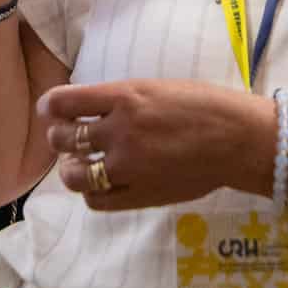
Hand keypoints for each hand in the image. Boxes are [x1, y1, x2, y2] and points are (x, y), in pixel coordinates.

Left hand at [36, 79, 266, 211]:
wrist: (238, 138)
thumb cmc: (204, 105)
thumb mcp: (155, 88)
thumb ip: (120, 99)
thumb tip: (88, 110)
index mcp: (124, 97)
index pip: (63, 102)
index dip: (50, 107)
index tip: (52, 109)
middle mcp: (120, 131)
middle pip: (63, 138)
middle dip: (59, 136)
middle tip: (67, 137)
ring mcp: (128, 166)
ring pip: (74, 174)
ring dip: (70, 168)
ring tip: (78, 164)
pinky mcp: (140, 194)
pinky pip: (97, 199)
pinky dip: (91, 192)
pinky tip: (98, 183)